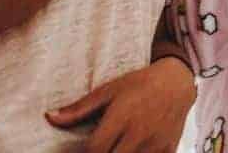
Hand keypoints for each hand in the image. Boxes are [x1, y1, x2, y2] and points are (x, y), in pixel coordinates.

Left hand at [46, 58, 196, 152]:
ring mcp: (155, 145)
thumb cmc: (140, 83)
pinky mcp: (168, 151)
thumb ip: (80, 108)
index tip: (77, 152)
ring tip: (116, 147)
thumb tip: (49, 117)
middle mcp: (139, 133)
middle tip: (98, 149)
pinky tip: (131, 150)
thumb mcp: (110, 89)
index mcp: (122, 116)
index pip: (94, 150)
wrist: (177, 81)